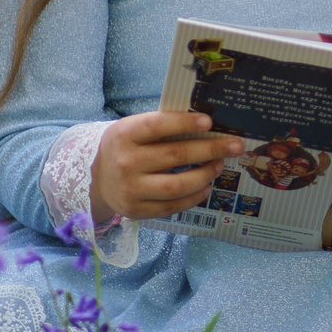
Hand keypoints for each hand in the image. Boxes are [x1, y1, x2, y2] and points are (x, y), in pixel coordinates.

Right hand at [90, 111, 244, 224]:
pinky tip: (206, 186)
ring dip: (204, 175)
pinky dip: (193, 197)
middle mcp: (125, 162)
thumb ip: (163, 125)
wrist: (97, 178)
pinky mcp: (136, 210)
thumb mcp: (134, 128)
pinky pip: (172, 206)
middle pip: (175, 156)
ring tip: (219, 166)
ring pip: (176, 185)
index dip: (184, 123)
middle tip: (235, 146)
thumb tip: (207, 123)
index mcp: (124, 135)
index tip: (209, 121)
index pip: (157, 125)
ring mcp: (130, 189)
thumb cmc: (126, 147)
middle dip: (210, 149)